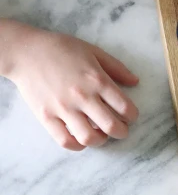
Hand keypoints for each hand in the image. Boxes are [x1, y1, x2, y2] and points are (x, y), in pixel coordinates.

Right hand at [2, 20, 138, 150]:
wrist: (26, 52)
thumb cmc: (60, 49)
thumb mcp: (93, 51)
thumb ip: (116, 68)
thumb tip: (135, 82)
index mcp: (97, 80)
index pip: (125, 107)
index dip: (133, 116)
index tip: (130, 117)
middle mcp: (83, 96)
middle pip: (112, 127)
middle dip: (122, 132)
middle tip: (121, 130)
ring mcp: (64, 108)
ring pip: (90, 138)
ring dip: (101, 141)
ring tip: (100, 135)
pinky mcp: (47, 117)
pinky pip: (65, 141)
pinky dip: (77, 145)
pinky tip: (81, 139)